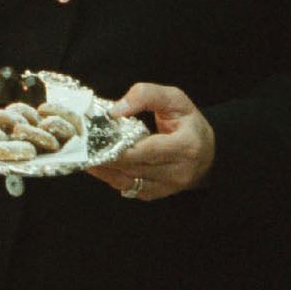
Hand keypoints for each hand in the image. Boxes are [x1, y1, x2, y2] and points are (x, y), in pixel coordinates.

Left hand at [87, 82, 214, 200]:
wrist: (208, 151)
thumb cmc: (189, 123)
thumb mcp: (174, 99)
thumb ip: (146, 96)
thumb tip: (116, 110)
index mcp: (186, 146)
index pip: (147, 150)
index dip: (120, 147)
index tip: (96, 139)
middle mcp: (179, 171)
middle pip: (134, 167)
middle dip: (106, 157)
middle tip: (82, 147)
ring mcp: (169, 186)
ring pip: (128, 181)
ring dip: (104, 170)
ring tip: (84, 156)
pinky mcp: (158, 194)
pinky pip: (129, 189)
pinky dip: (112, 177)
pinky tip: (98, 166)